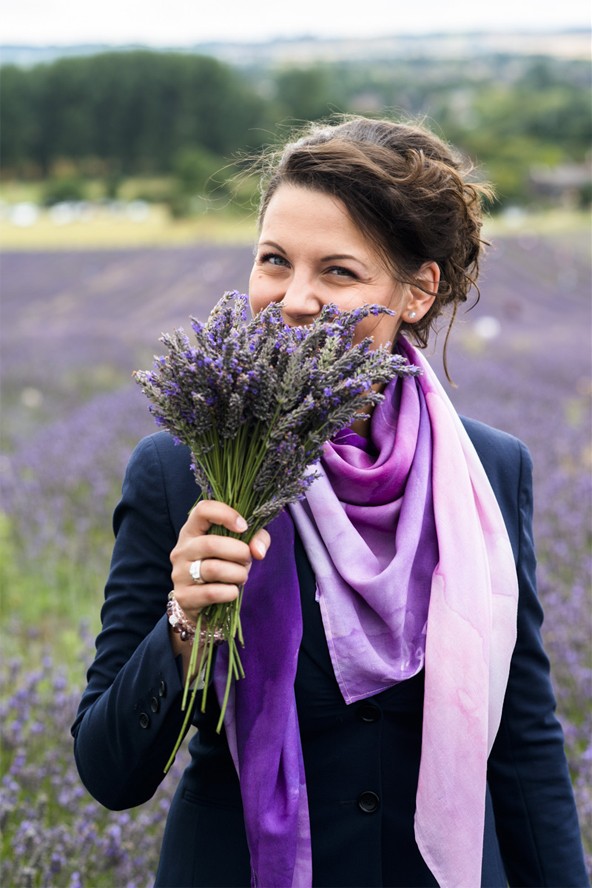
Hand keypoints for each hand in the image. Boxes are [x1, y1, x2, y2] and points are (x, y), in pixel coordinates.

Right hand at [170, 500, 269, 625]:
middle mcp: (182, 549)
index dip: (226, 514)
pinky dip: (230, 592)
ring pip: (213, 569)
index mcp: (193, 530)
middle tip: (247, 559)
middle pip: (211, 544)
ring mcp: (179, 573)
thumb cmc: (223, 565)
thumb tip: (258, 551)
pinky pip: (211, 593)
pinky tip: (232, 591)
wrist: (202, 602)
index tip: (244, 527)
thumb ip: (256, 539)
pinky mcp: (184, 596)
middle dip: (239, 552)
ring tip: (242, 576)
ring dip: (237, 573)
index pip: (202, 510)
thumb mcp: (240, 546)